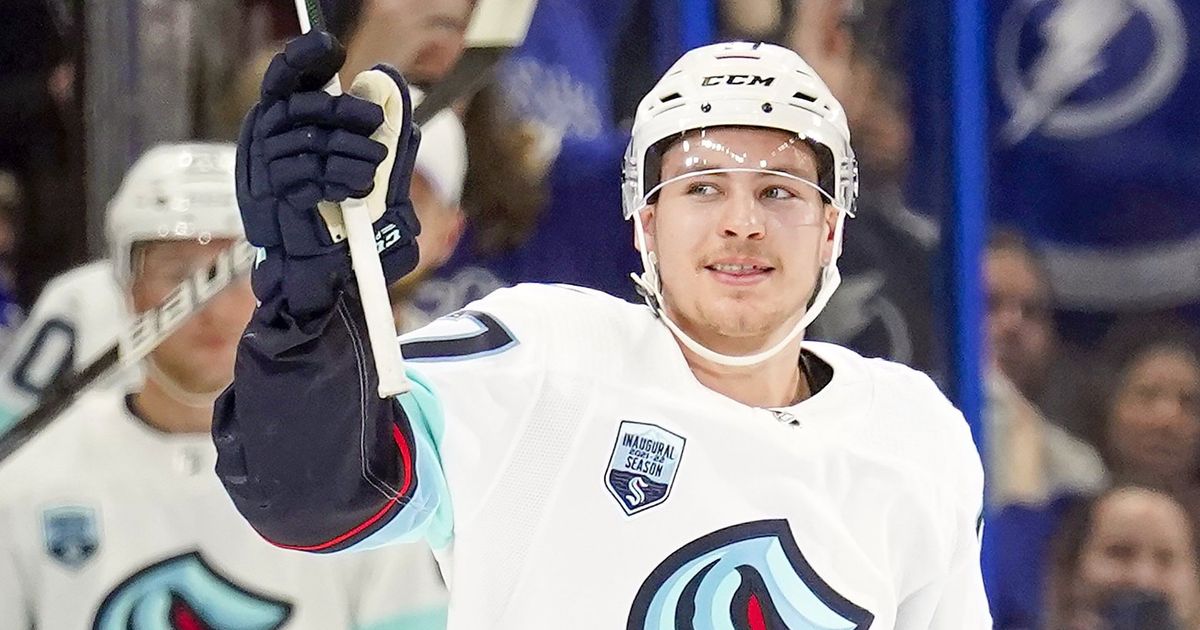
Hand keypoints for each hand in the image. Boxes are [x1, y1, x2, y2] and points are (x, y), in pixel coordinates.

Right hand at [236, 31, 421, 317]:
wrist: (330, 284)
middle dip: (346, 112)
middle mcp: (265, 145)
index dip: (304, 59)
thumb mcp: (380, 183)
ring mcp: (263, 173)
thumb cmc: (352, 236)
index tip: (331, 50)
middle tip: (375, 128)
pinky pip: (307, 175)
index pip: (284, 79)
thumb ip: (388, 145)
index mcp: (286, 131)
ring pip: (309, 140)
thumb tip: (398, 103)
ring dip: (351, 153)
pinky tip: (356, 192)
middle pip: (303, 106)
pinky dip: (340, 180)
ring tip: (371, 173)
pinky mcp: (271, 199)